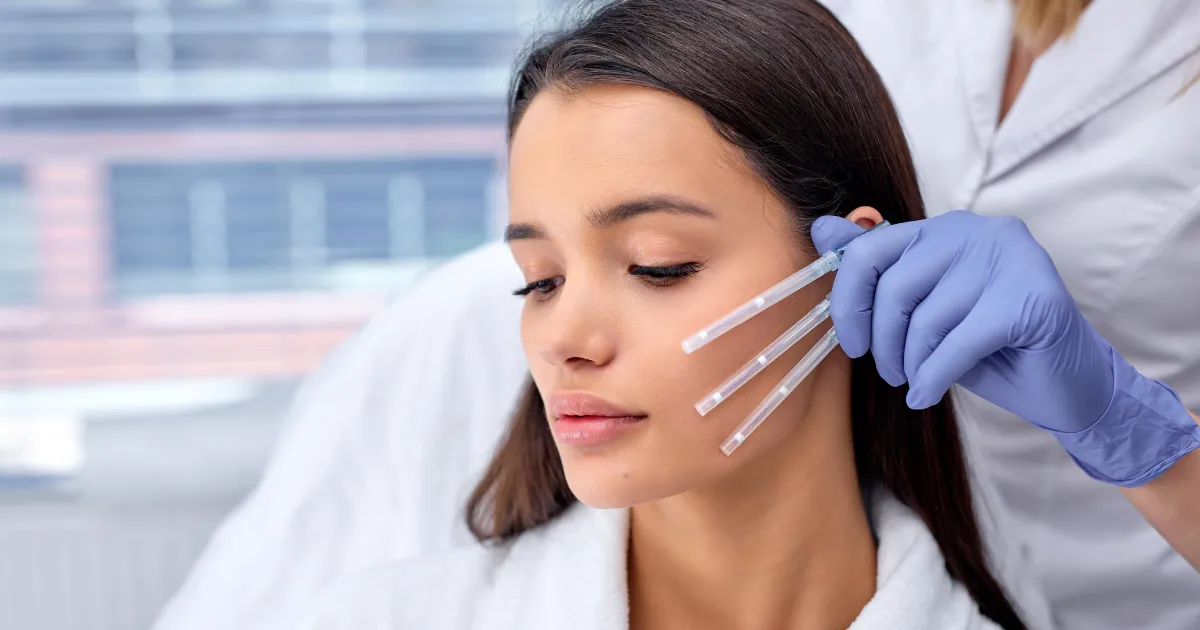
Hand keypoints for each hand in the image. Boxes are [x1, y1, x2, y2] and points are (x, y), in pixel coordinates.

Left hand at [812, 211, 1199, 485]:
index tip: (852, 341)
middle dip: (883, 341)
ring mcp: (1011, 260)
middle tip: (889, 372)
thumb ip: (877, 268)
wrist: (1066, 385)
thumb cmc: (989, 347)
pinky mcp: (1033, 299)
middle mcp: (980, 231)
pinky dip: (934, 378)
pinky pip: (958, 344)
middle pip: (896, 286)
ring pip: (927, 319)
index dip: (849, 299)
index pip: (872, 248)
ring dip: (912, 363)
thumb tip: (820, 230)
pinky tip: (927, 395)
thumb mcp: (922, 308)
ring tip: (916, 382)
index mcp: (947, 228)